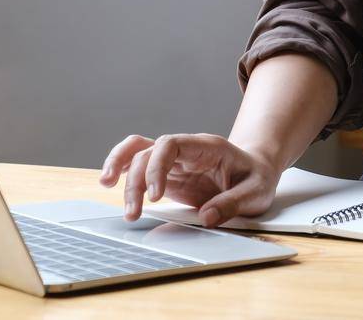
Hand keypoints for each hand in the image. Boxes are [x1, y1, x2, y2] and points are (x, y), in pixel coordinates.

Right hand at [97, 132, 279, 226]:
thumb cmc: (256, 178)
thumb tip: (207, 217)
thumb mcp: (256, 192)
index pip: (170, 144)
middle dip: (135, 181)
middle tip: (134, 213)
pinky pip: (139, 163)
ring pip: (137, 152)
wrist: (255, 170)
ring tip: (106, 187)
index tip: (156, 196)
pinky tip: (109, 180)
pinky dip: (122, 168)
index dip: (157, 167)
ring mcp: (174, 161)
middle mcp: (185, 149)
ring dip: (120, 169)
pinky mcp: (168, 174)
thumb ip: (233, 203)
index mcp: (206, 147)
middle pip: (149, 152)